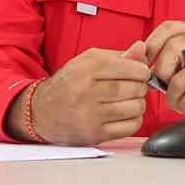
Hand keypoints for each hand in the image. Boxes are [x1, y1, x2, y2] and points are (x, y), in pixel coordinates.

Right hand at [12, 41, 149, 144]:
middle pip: (133, 88)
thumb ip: (116, 55)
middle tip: (137, 85)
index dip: (141, 70)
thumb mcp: (87, 61)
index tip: (143, 71)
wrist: (41, 112)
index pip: (127, 68)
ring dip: (139, 103)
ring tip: (130, 99)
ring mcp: (91, 116)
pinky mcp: (95, 135)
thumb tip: (142, 49)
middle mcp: (87, 93)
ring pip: (134, 108)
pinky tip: (125, 113)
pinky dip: (135, 119)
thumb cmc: (68, 84)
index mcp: (85, 71)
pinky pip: (130, 127)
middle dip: (141, 86)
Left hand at [144, 21, 184, 122]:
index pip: (168, 28)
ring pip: (178, 77)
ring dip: (173, 95)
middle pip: (170, 50)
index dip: (151, 43)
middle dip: (162, 73)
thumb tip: (142, 65)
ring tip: (180, 98)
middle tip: (166, 85)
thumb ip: (173, 59)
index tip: (145, 61)